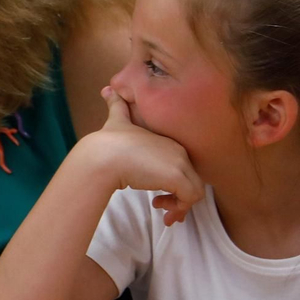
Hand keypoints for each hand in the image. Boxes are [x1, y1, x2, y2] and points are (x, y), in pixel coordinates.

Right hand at [80, 87, 204, 225]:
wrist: (104, 155)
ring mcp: (180, 163)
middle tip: (161, 204)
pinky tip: (160, 209)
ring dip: (179, 204)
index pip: (183, 165)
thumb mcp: (116, 120)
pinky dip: (179, 208)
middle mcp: (179, 151)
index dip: (174, 181)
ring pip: (195, 191)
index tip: (159, 193)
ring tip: (161, 210)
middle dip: (179, 196)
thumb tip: (106, 89)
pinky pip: (191, 199)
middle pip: (191, 179)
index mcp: (170, 141)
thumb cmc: (108, 141)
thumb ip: (116, 106)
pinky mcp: (177, 177)